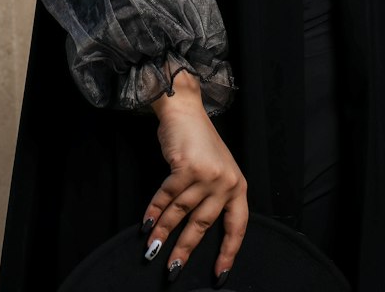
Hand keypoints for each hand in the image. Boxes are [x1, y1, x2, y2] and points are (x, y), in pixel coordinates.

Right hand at [142, 73, 247, 282]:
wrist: (185, 110)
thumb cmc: (199, 141)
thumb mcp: (218, 170)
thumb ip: (214, 196)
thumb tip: (196, 230)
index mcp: (238, 186)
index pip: (237, 227)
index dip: (228, 252)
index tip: (219, 274)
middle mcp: (225, 183)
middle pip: (203, 225)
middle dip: (185, 249)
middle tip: (173, 269)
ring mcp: (206, 175)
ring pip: (181, 212)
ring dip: (164, 232)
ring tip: (152, 249)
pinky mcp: (186, 167)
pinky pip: (167, 196)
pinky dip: (154, 211)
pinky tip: (146, 224)